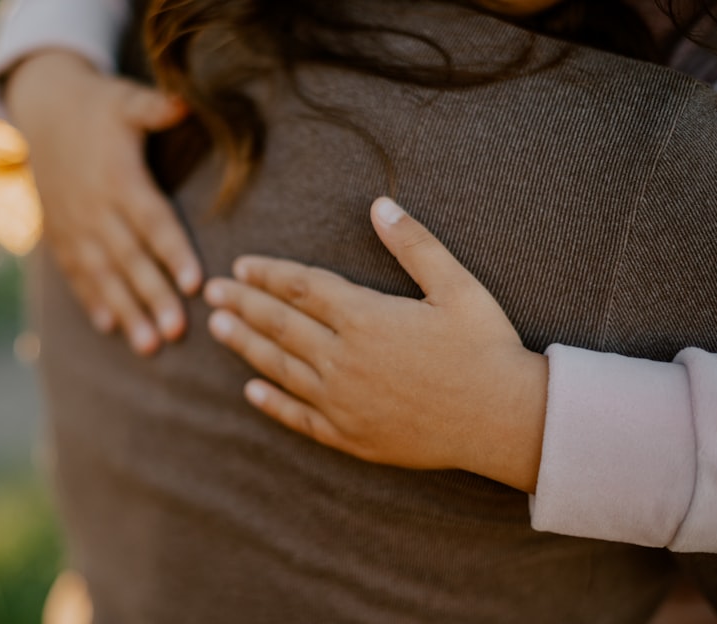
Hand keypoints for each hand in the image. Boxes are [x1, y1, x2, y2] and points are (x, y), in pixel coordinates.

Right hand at [5, 50, 201, 355]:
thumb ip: (156, 108)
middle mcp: (95, 208)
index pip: (152, 221)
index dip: (173, 252)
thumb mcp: (126, 100)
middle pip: (129, 259)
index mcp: (119, 178)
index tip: (194, 284)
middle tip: (176, 332)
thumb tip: (187, 103)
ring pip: (102, 275)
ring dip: (125, 311)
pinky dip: (91, 301)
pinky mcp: (60, 235)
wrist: (42, 111)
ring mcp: (74, 226)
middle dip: (152, 297)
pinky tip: (109, 328)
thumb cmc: (98, 106)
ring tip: (148, 346)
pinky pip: (76, 273)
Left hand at [204, 197, 547, 491]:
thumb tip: (380, 204)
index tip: (240, 266)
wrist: (505, 420)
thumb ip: (414, 244)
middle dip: (242, 305)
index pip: (301, 288)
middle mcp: (344, 358)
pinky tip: (251, 392)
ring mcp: (342, 400)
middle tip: (211, 292)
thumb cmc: (486, 347)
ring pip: (280, 367)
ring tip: (216, 328)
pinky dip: (273, 403)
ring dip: (245, 346)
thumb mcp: (457, 286)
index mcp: (365, 317)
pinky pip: (299, 417)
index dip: (268, 274)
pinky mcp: (350, 435)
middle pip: (279, 324)